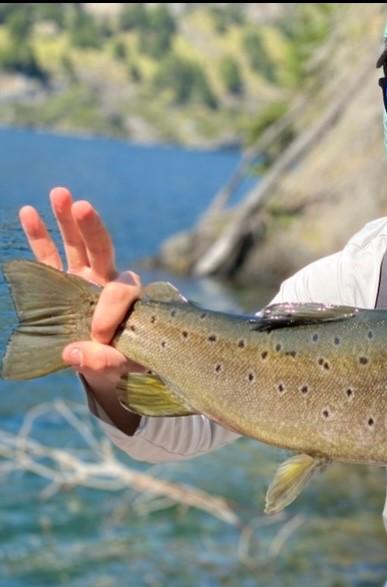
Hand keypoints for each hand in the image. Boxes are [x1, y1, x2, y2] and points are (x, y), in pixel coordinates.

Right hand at [19, 187, 143, 387]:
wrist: (107, 360)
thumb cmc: (121, 359)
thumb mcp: (121, 366)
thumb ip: (104, 361)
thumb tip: (73, 353)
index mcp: (131, 300)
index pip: (121, 291)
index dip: (110, 310)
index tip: (98, 336)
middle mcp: (108, 283)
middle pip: (103, 250)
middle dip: (93, 229)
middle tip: (83, 206)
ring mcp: (85, 279)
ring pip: (77, 245)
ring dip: (67, 220)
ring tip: (59, 193)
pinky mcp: (64, 281)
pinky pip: (50, 256)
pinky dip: (40, 236)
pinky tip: (28, 211)